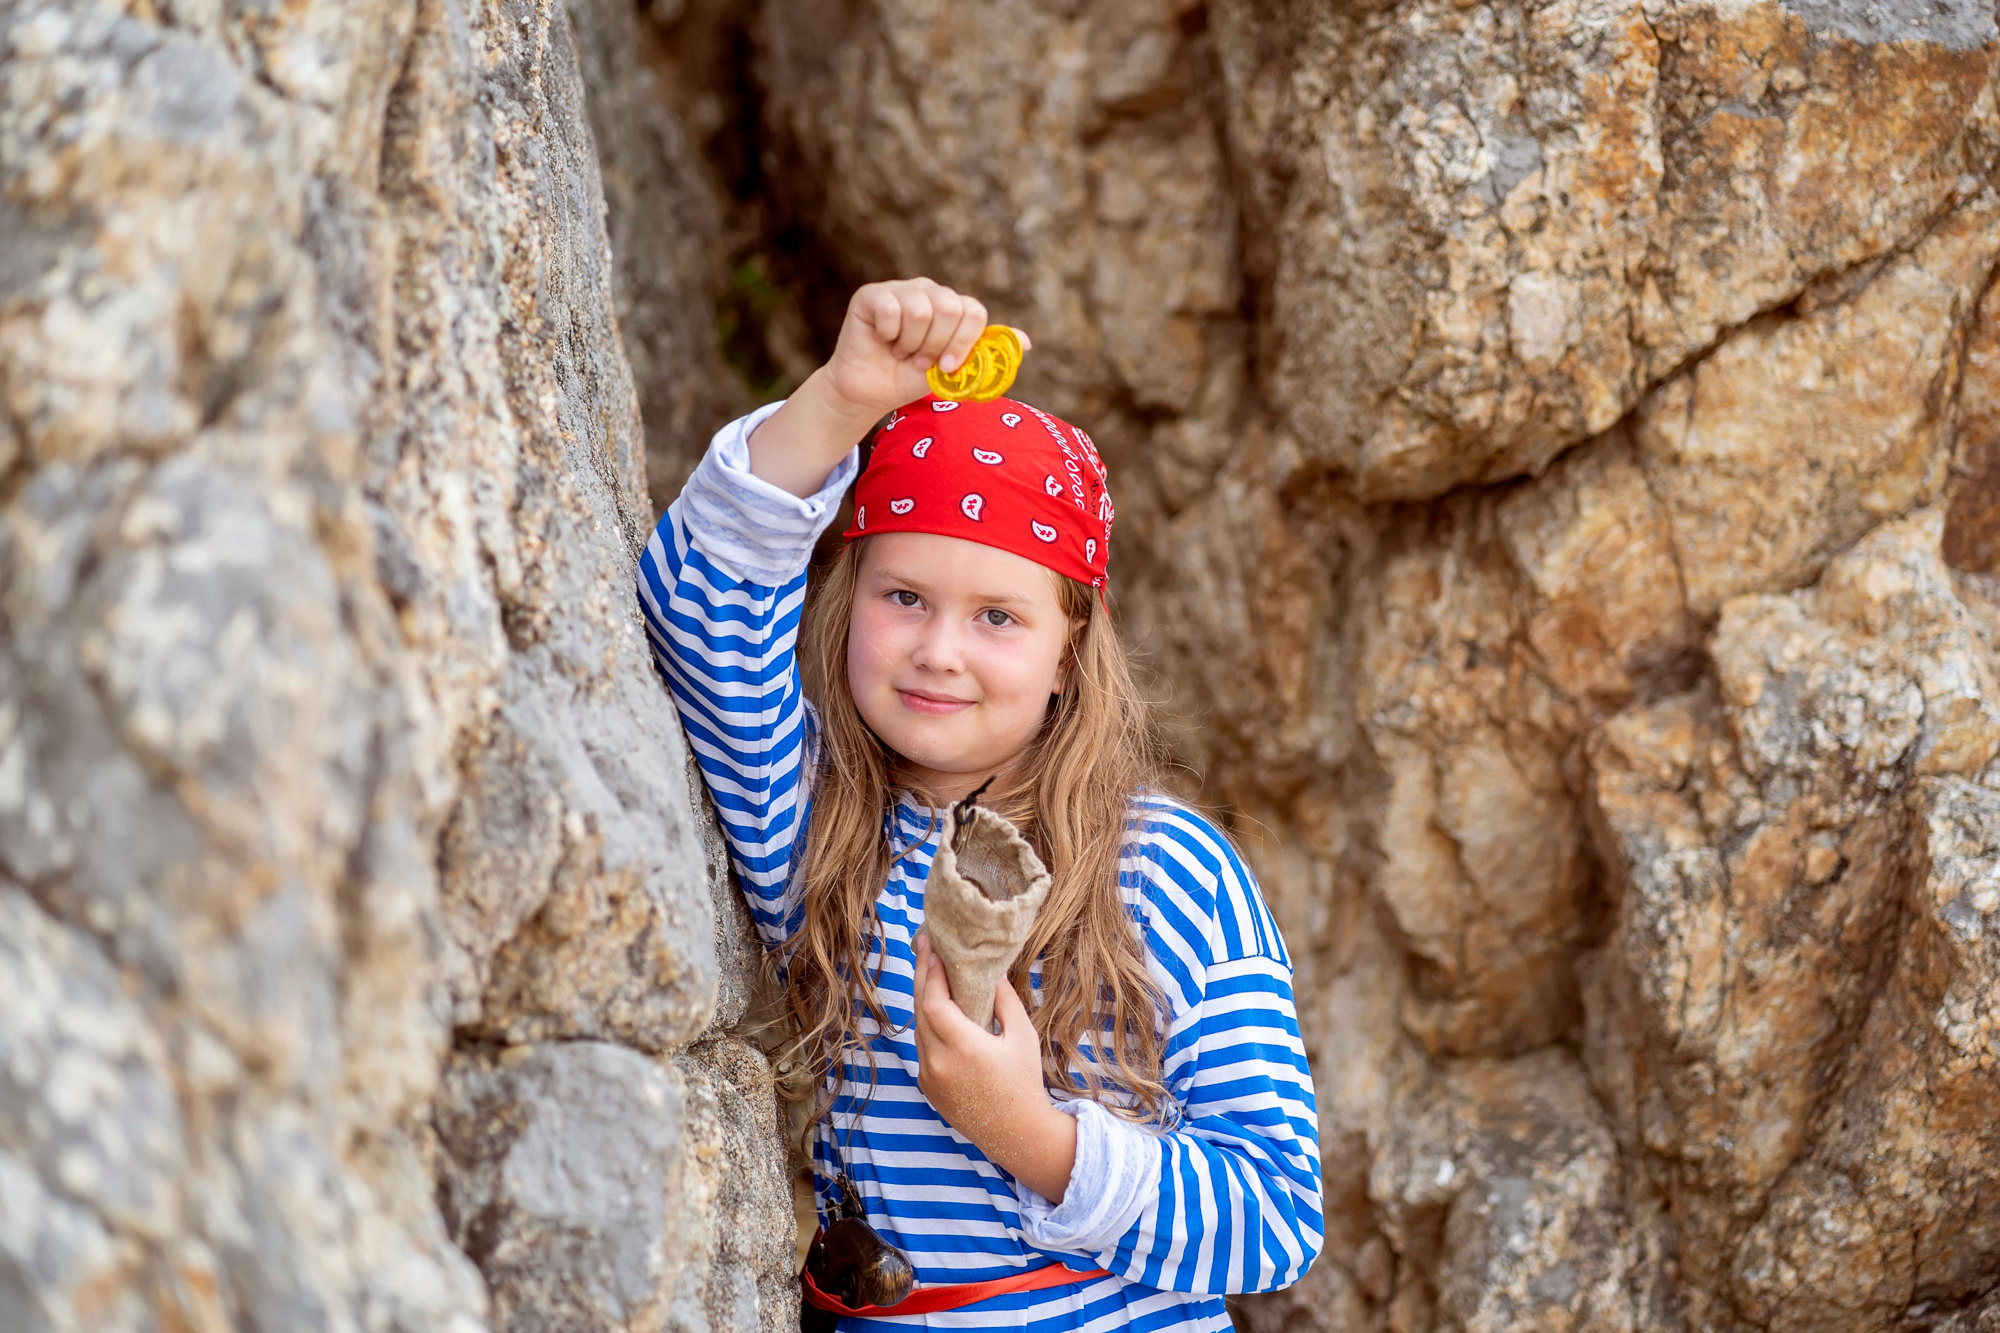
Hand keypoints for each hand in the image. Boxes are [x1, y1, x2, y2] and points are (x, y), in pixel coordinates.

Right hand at [745, 278, 1028, 497]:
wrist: (872, 392)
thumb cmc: (911, 377)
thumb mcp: (955, 368)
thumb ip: (986, 352)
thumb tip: (1027, 343)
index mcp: (951, 305)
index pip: (974, 311)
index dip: (964, 343)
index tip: (947, 366)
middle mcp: (928, 291)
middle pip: (950, 307)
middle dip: (936, 345)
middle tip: (919, 359)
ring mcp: (899, 290)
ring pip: (921, 310)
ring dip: (911, 343)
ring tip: (901, 351)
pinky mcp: (871, 295)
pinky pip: (891, 309)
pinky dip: (888, 335)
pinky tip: (883, 340)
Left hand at [912, 932, 1077, 1202]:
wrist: (1016, 1132)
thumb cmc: (1024, 1081)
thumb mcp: (1023, 1036)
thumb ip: (1005, 999)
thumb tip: (990, 968)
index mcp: (965, 1049)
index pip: (934, 1002)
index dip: (931, 973)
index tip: (934, 947)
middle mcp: (940, 1063)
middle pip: (920, 1010)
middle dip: (921, 976)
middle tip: (924, 946)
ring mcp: (929, 1077)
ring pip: (917, 1028)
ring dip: (922, 999)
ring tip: (929, 971)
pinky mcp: (927, 1086)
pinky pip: (922, 1046)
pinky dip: (926, 1023)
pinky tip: (935, 1006)